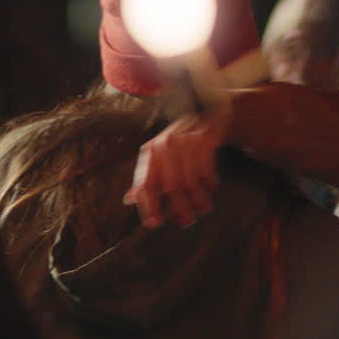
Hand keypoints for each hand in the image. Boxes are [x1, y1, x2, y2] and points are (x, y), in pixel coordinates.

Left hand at [123, 109, 229, 228]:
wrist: (204, 116)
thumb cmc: (177, 143)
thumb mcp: (157, 156)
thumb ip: (145, 178)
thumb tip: (129, 200)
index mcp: (150, 152)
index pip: (146, 183)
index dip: (148, 205)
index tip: (154, 223)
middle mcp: (165, 147)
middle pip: (170, 187)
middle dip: (179, 208)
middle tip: (185, 222)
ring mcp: (185, 143)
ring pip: (190, 182)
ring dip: (197, 200)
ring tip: (201, 210)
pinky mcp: (203, 142)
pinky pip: (206, 172)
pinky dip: (209, 185)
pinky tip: (210, 189)